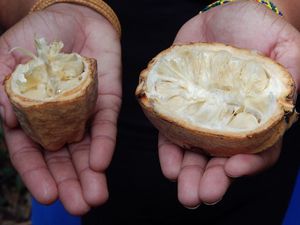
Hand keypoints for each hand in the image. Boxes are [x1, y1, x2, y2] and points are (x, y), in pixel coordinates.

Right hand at [0, 3, 120, 214]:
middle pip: (64, 159)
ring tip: (95, 197)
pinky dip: (103, 144)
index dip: (38, 175)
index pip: (33, 153)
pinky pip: (104, 126)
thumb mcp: (7, 58)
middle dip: (71, 183)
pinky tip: (101, 163)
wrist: (71, 16)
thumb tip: (4, 120)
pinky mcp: (106, 101)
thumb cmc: (36, 36)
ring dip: (91, 174)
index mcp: (34, 117)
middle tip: (80, 206)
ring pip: (87, 150)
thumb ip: (3, 89)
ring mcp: (84, 112)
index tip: (46, 196)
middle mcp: (60, 121)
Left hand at [158, 1, 299, 207]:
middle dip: (211, 180)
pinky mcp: (179, 105)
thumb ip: (289, 74)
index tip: (233, 169)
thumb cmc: (257, 27)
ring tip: (180, 186)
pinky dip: (169, 149)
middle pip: (222, 159)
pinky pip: (171, 131)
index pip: (258, 151)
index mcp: (256, 117)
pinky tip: (168, 164)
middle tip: (199, 195)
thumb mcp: (284, 44)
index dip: (249, 164)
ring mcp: (202, 116)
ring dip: (187, 172)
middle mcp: (228, 122)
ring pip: (196, 153)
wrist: (223, 16)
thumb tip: (286, 103)